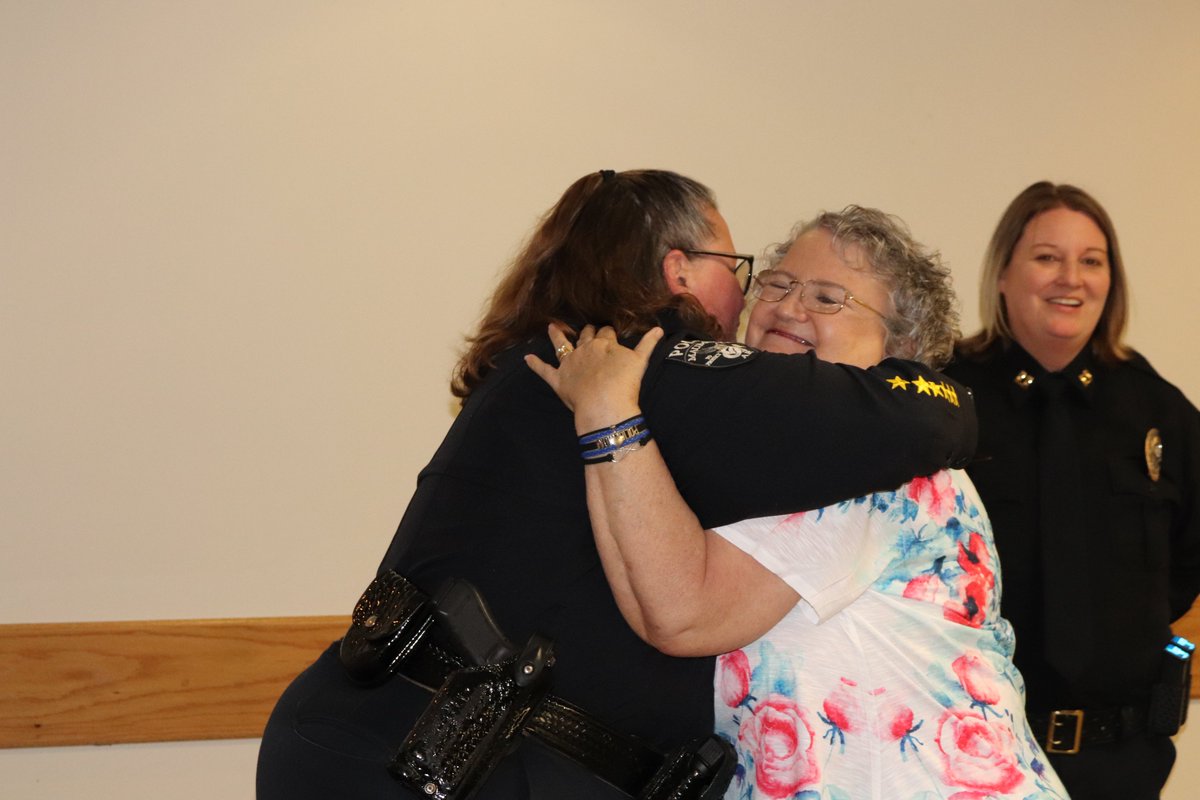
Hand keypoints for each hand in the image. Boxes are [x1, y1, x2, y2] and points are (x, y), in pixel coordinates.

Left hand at [525, 324, 663, 424]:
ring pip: (561, 345)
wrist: (605, 404)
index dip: (608, 332)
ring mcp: (569, 364)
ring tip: (551, 327)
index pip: (605, 332)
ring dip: (556, 335)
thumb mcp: (640, 361)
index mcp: (603, 343)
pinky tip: (527, 358)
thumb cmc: (625, 383)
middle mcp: (584, 349)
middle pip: (585, 335)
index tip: (610, 333)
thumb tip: (659, 330)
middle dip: (587, 332)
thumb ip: (648, 344)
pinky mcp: (558, 380)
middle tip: (588, 330)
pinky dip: (535, 364)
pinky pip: (543, 370)